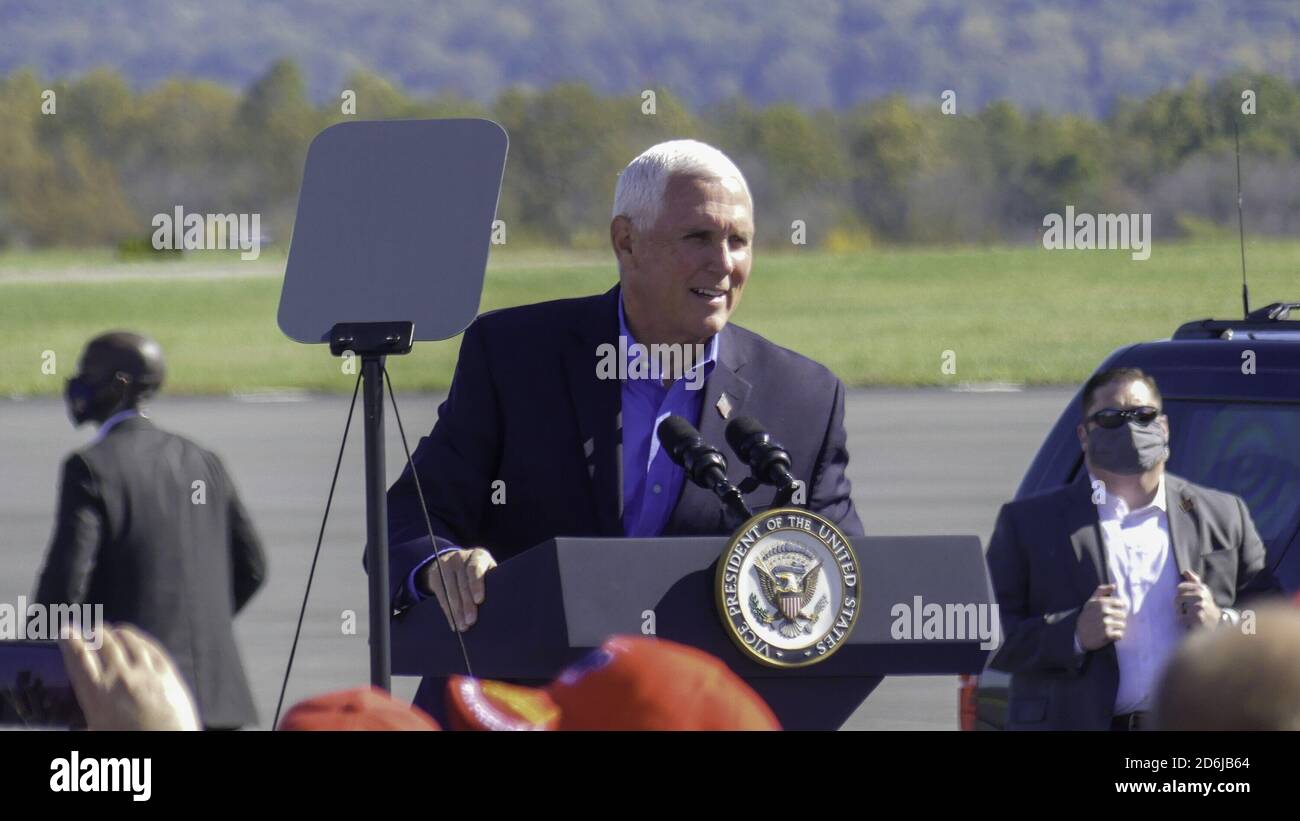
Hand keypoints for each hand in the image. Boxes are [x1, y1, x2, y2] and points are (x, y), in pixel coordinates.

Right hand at [59, 624, 200, 730]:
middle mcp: (121, 678)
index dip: (70, 641)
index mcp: (98, 695)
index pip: (79, 659)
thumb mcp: (96, 730)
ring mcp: (148, 673)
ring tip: (113, 629)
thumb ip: (90, 709)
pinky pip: (153, 648)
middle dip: (95, 632)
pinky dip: (142, 640)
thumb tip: (87, 696)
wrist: (168, 747)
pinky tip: (138, 639)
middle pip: (104, 644)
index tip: (66, 630)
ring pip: (130, 641)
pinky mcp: (169, 674)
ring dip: (118, 633)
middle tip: (90, 628)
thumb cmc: (130, 743)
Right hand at [419, 547, 496, 631]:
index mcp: (478, 555)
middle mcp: (461, 558)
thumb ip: (491, 581)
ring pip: (451, 591)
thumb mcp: (486, 569)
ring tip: (463, 626)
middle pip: (463, 583)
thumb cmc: (478, 572)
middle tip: (471, 621)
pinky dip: (448, 612)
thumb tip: (501, 603)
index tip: (479, 601)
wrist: (451, 560)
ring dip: (457, 611)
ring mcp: (446, 565)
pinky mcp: (435, 575)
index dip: (476, 585)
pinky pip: (441, 596)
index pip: (475, 569)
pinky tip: (453, 623)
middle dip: (467, 604)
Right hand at [1075, 583, 1127, 650]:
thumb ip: (1102, 591)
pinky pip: (1120, 634)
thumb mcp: (1091, 601)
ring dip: (1117, 628)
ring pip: (1122, 625)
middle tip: (1109, 622)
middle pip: (1123, 615)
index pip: (1121, 604)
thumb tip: (1115, 585)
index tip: (1111, 612)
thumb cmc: (1087, 616)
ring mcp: (1105, 623)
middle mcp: (1104, 612)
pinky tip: (1109, 635)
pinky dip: (1116, 636)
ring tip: (1109, 628)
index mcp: (1101, 602)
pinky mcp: (1106, 634)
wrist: (1079, 635)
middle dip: (1118, 619)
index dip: (1117, 608)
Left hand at [1175, 569, 1219, 628]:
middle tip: (1188, 609)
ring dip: (1182, 613)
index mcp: (1200, 588)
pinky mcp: (1198, 617)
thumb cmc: (1206, 604)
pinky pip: (1181, 617)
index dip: (1181, 595)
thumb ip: (1193, 580)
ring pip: (1178, 608)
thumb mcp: (1202, 591)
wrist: (1216, 621)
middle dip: (1179, 605)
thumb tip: (1185, 571)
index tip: (1187, 599)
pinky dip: (1183, 621)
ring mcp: (1200, 606)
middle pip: (1177, 598)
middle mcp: (1201, 595)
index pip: (1180, 588)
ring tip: (1191, 614)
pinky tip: (1191, 621)